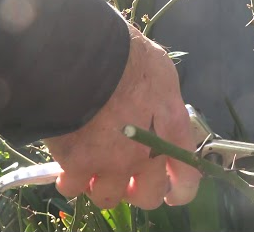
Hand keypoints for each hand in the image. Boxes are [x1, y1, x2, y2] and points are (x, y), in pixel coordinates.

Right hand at [43, 24, 200, 208]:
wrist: (85, 56)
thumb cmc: (128, 55)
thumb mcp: (161, 73)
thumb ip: (163, 102)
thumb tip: (159, 110)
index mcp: (170, 131)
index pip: (187, 179)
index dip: (180, 191)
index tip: (171, 191)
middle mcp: (145, 155)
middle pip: (146, 197)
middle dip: (137, 191)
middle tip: (126, 178)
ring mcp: (110, 163)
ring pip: (107, 197)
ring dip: (100, 186)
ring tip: (92, 169)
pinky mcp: (77, 164)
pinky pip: (72, 187)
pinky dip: (69, 180)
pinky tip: (66, 166)